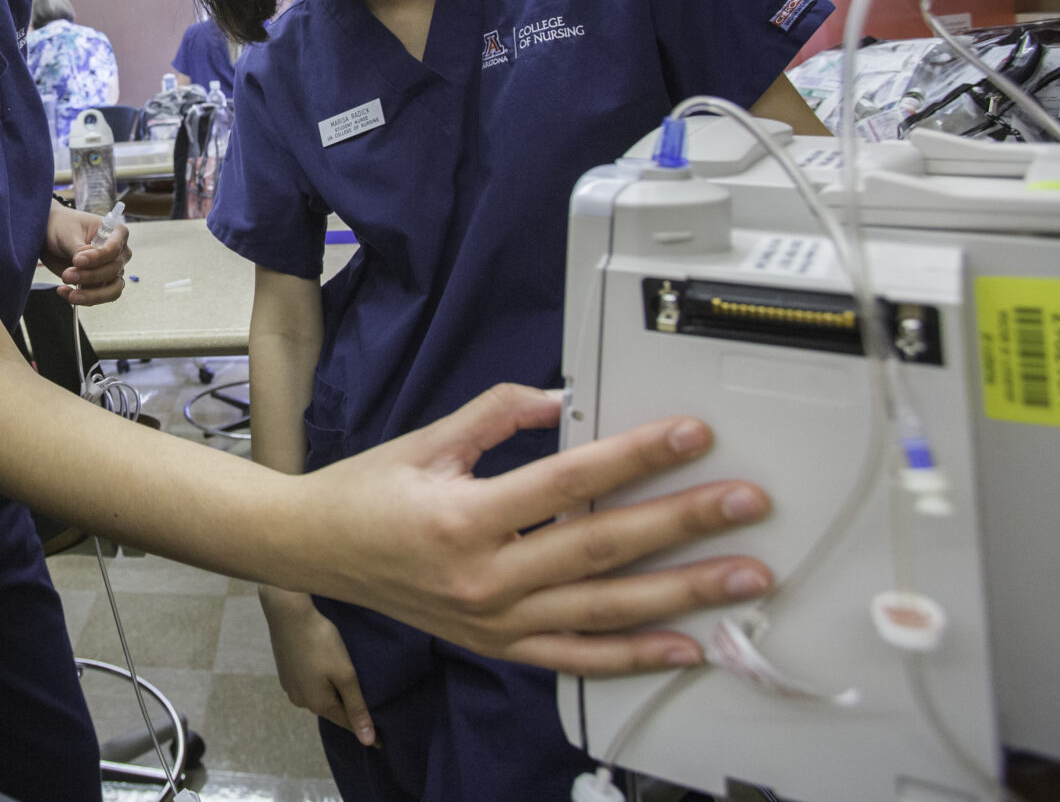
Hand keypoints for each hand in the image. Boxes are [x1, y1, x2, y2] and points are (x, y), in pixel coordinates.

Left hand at [39, 202, 130, 306]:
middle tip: (67, 275)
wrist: (48, 236)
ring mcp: (111, 270)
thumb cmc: (61, 226)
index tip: (77, 260)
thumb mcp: (68, 233)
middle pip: (113, 271)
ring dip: (91, 294)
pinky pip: (97, 298)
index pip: (114, 249)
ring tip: (71, 295)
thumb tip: (85, 264)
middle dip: (90, 276)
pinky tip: (64, 291)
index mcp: (116, 233)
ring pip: (112, 290)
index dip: (98, 258)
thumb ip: (80, 249)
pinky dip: (81, 298)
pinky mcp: (99, 284)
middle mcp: (118, 253)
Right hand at [259, 587, 375, 746]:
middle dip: (347, 710)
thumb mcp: (345, 674)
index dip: (365, 730)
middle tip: (365, 707)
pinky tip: (323, 672)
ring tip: (344, 687)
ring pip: (318, 697)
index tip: (381, 741)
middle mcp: (302, 701)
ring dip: (331, 694)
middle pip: (331, 710)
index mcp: (319, 704)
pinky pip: (307, 686)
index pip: (347, 723)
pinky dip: (318, 684)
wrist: (288, 614)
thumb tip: (367, 741)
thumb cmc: (321, 643)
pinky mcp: (284, 673)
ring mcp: (290, 688)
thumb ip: (356, 707)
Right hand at [293, 385, 773, 676]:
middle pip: (602, 548)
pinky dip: (635, 656)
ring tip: (744, 578)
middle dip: (684, 523)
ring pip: (604, 610)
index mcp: (463, 517)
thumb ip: (496, 415)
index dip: (635, 456)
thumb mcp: (427, 440)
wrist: (312, 551)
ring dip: (683, 594)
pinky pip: (577, 659)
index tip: (690, 436)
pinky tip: (687, 646)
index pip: (569, 483)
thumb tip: (567, 400)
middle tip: (747, 504)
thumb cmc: (367, 493)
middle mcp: (484, 579)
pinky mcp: (498, 647)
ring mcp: (493, 622)